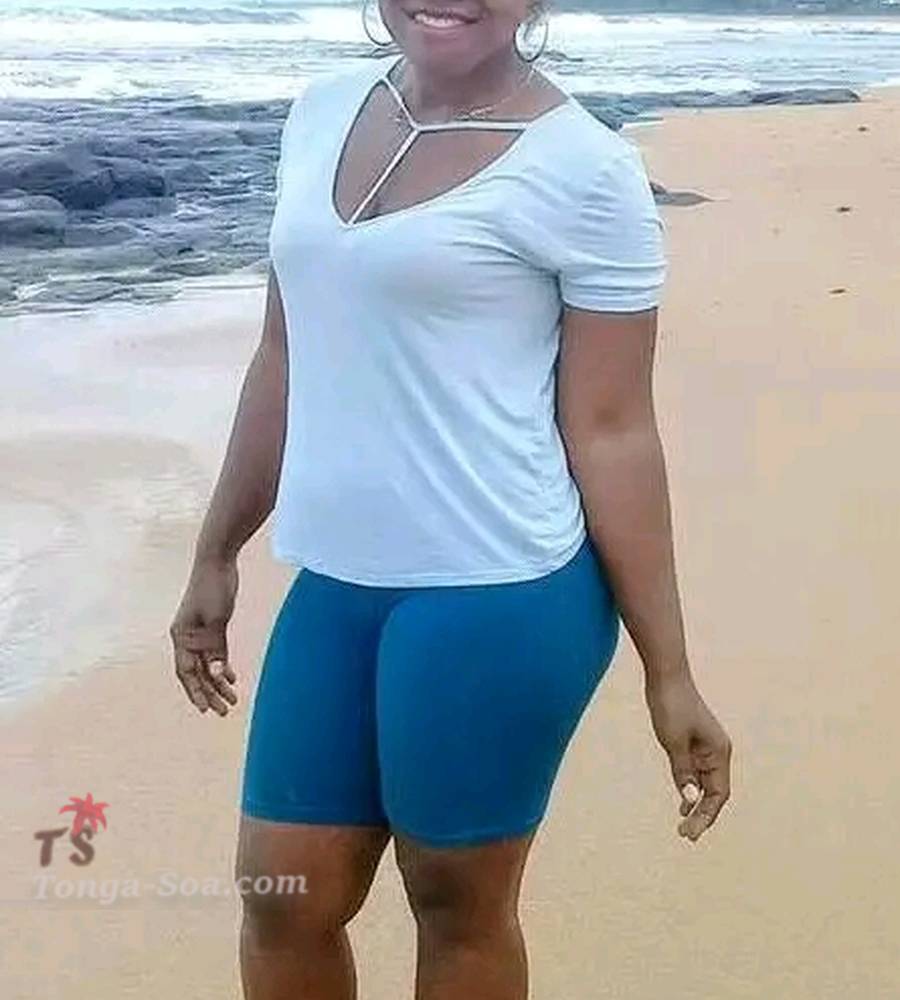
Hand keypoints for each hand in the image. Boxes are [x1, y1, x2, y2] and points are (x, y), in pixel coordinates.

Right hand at [169, 555, 238, 715]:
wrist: (217, 561)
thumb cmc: (214, 587)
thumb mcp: (216, 620)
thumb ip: (216, 648)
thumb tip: (216, 675)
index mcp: (181, 637)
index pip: (187, 672)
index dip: (196, 692)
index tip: (206, 710)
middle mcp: (186, 638)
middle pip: (196, 672)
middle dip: (209, 693)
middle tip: (225, 711)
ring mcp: (197, 632)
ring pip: (206, 664)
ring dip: (217, 682)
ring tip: (232, 700)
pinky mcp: (210, 626)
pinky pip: (214, 653)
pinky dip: (221, 666)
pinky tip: (231, 678)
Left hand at [644, 669, 731, 841]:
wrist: (665, 677)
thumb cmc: (671, 706)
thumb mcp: (673, 742)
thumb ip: (683, 771)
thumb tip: (690, 800)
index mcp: (719, 753)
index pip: (718, 795)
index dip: (707, 816)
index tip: (690, 833)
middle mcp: (717, 753)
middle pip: (714, 793)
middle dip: (703, 815)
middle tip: (686, 835)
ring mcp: (706, 748)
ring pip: (706, 785)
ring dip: (697, 804)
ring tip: (684, 825)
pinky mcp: (693, 743)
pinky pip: (696, 773)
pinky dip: (690, 788)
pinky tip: (682, 802)